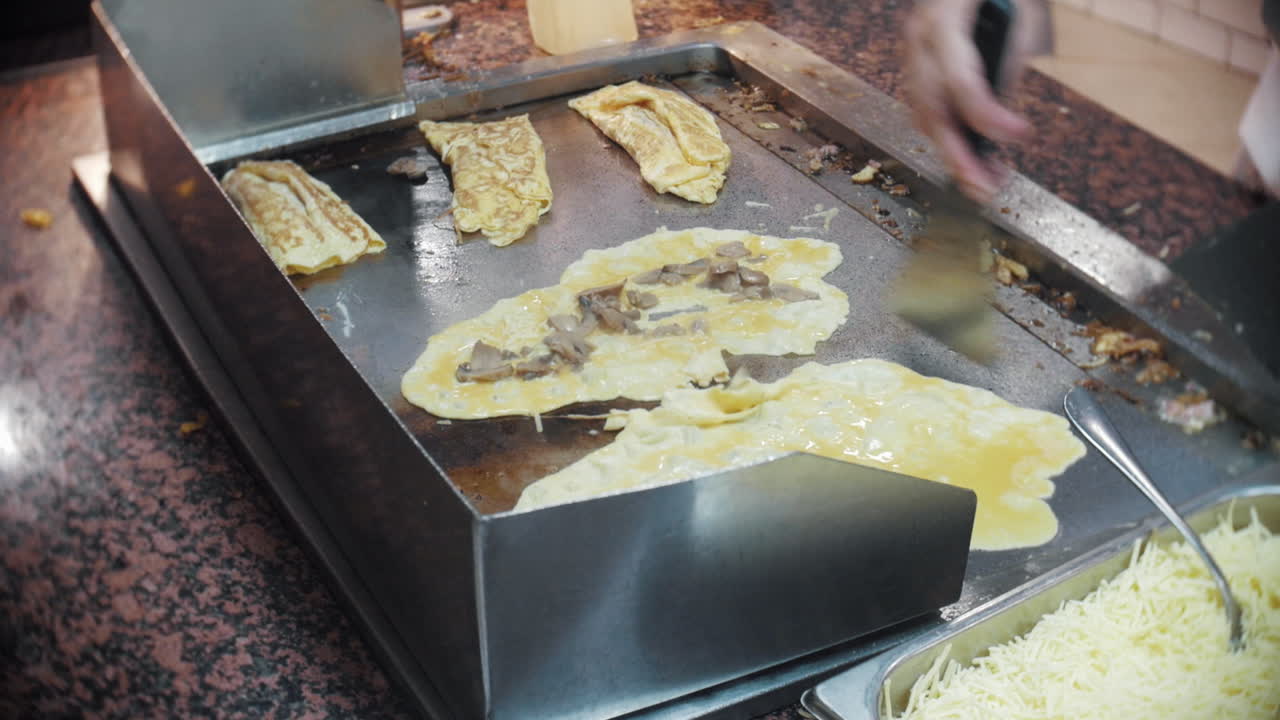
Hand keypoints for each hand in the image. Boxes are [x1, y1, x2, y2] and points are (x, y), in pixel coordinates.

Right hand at [904, 0, 1038, 200]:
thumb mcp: (1017, 18)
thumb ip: (1006, 65)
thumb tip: (1001, 125)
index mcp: (943, 20)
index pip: (959, 81)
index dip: (987, 116)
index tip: (1018, 136)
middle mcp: (918, 39)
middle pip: (931, 110)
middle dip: (957, 156)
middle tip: (983, 189)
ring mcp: (911, 53)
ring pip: (922, 116)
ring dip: (952, 154)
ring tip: (984, 181)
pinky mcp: (913, 66)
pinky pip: (923, 110)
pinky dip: (946, 136)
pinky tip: (970, 154)